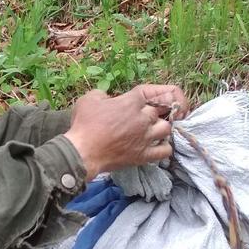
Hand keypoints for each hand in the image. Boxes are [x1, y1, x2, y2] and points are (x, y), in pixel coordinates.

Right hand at [64, 83, 189, 180]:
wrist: (82, 152)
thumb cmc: (84, 125)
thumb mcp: (88, 99)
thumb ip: (102, 94)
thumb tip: (108, 98)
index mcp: (131, 102)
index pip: (149, 93)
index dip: (150, 96)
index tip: (144, 101)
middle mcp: (142, 119)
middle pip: (157, 112)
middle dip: (150, 114)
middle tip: (140, 118)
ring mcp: (145, 138)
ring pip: (166, 128)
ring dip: (160, 128)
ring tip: (151, 131)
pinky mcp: (144, 155)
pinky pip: (165, 151)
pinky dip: (164, 148)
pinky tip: (157, 146)